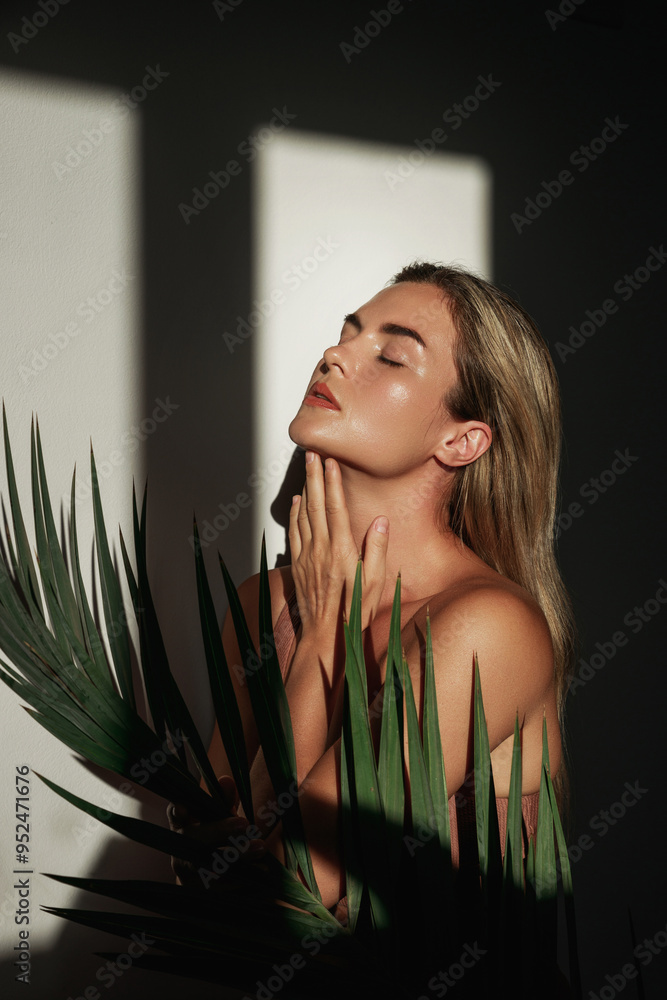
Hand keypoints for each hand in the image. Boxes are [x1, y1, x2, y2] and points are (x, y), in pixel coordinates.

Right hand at [167, 775, 264, 888]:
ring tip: (261, 847)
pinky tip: (261, 870)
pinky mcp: (201, 894)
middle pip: (195, 840)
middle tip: (244, 824)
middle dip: (219, 831)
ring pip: (210, 865)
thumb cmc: (212, 837)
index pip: (175, 815)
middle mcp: (180, 849)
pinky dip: (242, 878)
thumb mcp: (217, 817)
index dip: (177, 811)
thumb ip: (222, 800)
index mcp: (182, 825)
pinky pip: (222, 887)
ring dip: (237, 856)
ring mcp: (188, 874)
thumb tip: (226, 781)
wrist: (204, 880)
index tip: (183, 808)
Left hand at [289, 451, 388, 638]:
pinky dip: (295, 513)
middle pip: (315, 505)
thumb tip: (381, 521)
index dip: (332, 483)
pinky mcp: (297, 566)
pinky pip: (294, 533)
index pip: (335, 508)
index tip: (331, 462)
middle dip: (314, 476)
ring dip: (304, 489)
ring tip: (306, 469)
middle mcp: (321, 550)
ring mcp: (306, 557)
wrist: (326, 636)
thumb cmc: (356, 611)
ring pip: (303, 515)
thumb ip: (377, 550)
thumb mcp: (375, 583)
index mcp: (341, 551)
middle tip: (312, 453)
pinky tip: (297, 501)